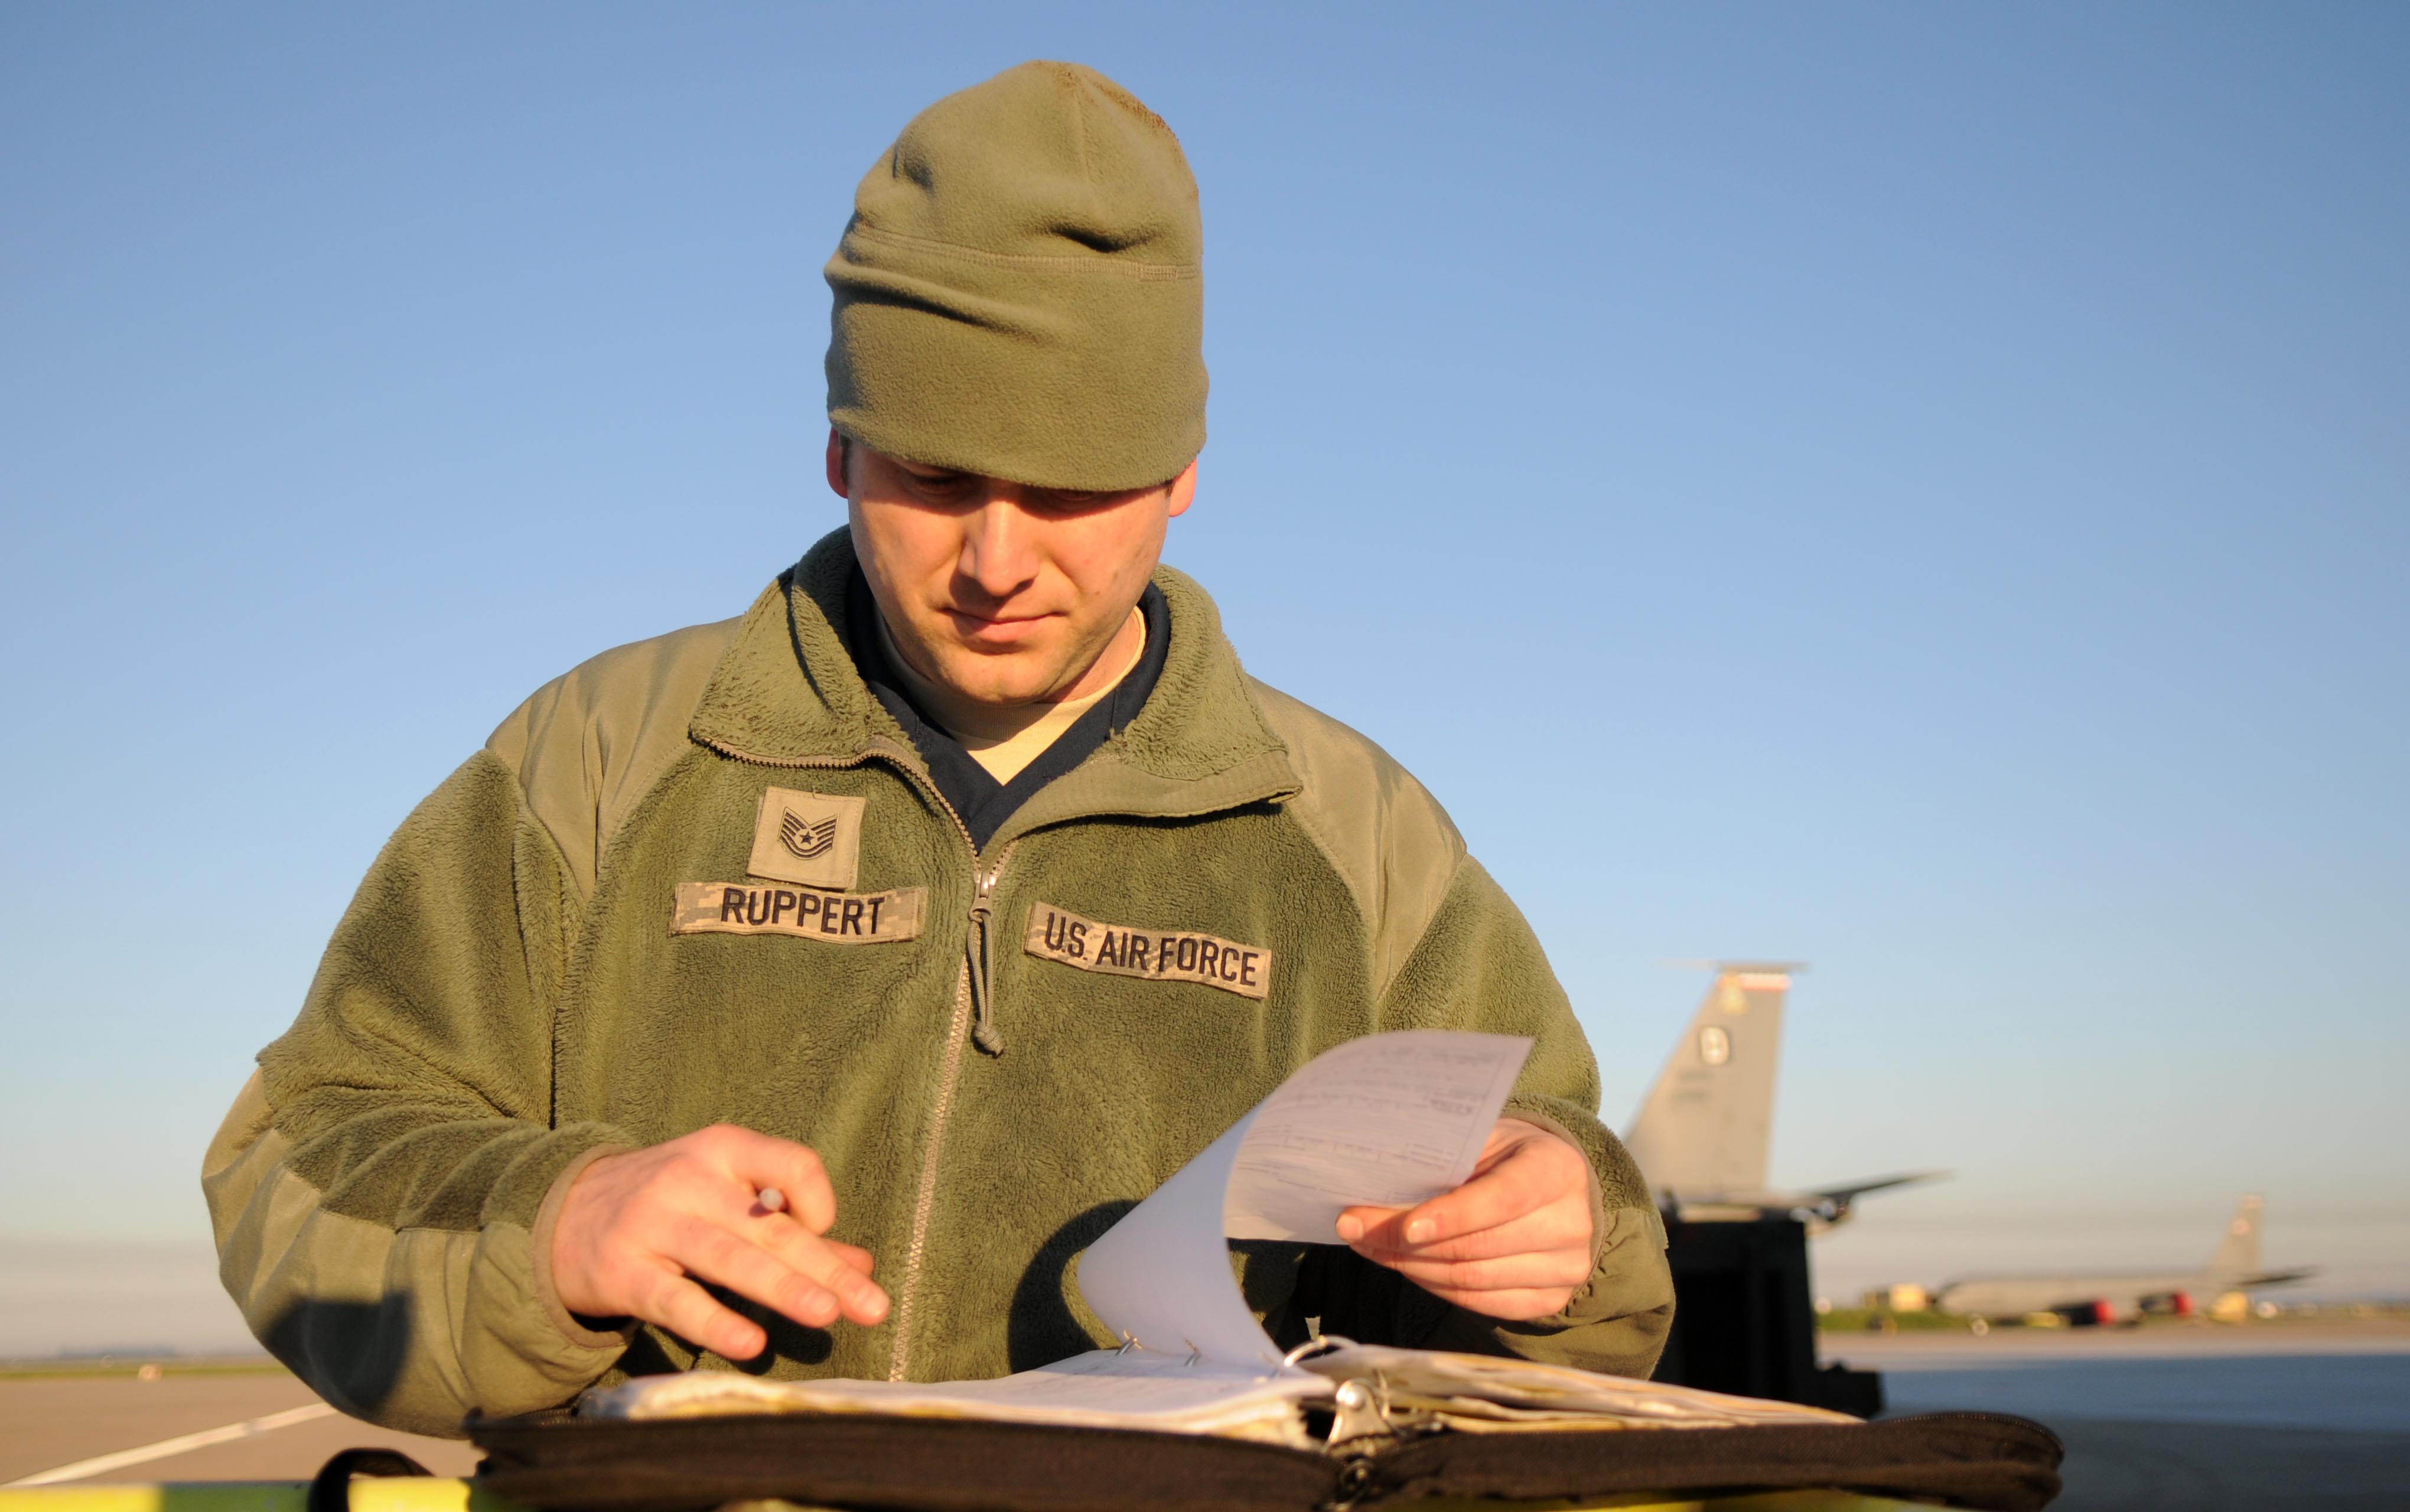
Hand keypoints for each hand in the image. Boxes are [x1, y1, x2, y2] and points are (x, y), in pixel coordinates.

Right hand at [551, 1124, 889, 1359]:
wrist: (559, 1215)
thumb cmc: (667, 1205)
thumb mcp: (724, 1196)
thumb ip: (792, 1227)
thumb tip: (862, 1265)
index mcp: (723, 1150)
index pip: (792, 1163)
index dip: (819, 1198)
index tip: (825, 1232)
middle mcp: (689, 1179)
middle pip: (770, 1226)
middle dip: (824, 1267)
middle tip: (872, 1305)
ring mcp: (653, 1224)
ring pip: (730, 1258)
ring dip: (782, 1288)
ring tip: (827, 1315)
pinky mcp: (622, 1272)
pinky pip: (676, 1300)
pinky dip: (715, 1322)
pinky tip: (752, 1344)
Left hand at [1334, 1117, 1593, 1320]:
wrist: (1556, 1187)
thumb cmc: (1508, 1156)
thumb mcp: (1485, 1137)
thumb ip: (1444, 1154)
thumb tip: (1374, 1175)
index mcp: (1556, 1170)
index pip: (1502, 1199)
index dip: (1451, 1216)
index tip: (1405, 1226)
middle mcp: (1570, 1223)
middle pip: (1478, 1246)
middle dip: (1407, 1242)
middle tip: (1355, 1229)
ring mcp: (1565, 1268)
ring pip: (1472, 1280)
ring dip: (1411, 1266)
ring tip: (1369, 1246)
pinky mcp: (1550, 1300)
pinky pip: (1480, 1302)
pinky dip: (1434, 1286)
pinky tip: (1405, 1266)